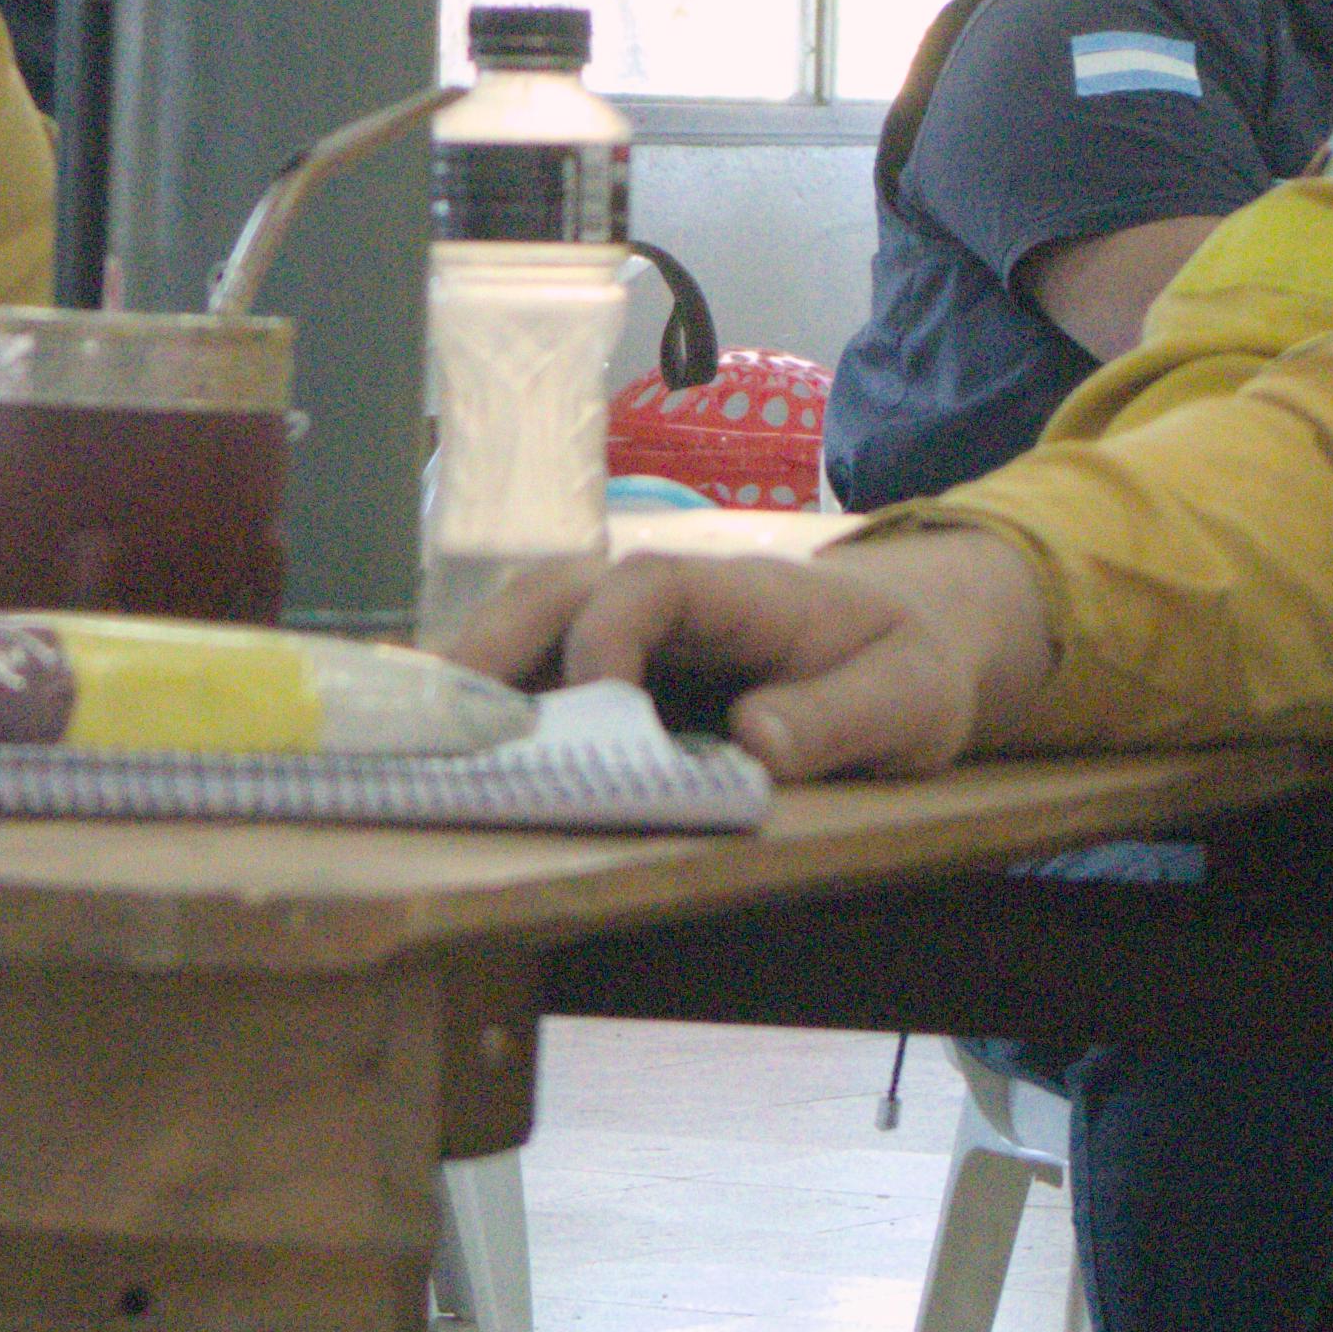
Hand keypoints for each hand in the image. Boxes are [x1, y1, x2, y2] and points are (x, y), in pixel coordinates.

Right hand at [443, 531, 1058, 781]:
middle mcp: (669, 592)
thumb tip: (752, 743)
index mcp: (738, 588)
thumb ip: (838, 718)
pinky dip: (489, 684)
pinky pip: (542, 655)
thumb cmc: (906, 664)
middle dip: (496, 642)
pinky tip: (445, 730)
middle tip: (444, 714)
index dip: (608, 639)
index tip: (596, 709)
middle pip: (559, 589)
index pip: (647, 588)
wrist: (912, 640)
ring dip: (476, 663)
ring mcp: (636, 621)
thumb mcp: (907, 700)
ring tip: (420, 727)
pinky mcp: (621, 659)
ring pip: (533, 617)